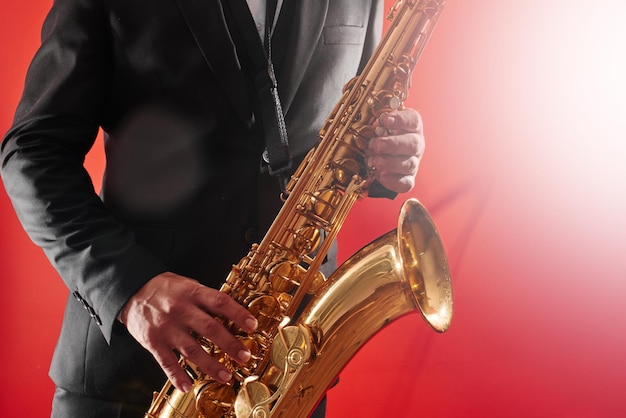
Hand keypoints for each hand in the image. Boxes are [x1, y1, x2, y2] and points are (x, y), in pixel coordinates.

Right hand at [118, 272, 257, 391]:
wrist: (132, 290)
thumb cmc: (166, 289)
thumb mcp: (188, 285)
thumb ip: (207, 299)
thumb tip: (233, 313)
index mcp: (193, 293)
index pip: (220, 302)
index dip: (238, 314)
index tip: (253, 326)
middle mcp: (181, 310)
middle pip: (210, 328)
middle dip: (230, 344)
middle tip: (244, 356)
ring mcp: (167, 327)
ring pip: (192, 349)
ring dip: (211, 365)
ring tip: (226, 376)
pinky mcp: (153, 342)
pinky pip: (167, 362)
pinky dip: (177, 376)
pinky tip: (187, 386)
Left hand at [367, 108, 424, 192]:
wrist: (379, 156)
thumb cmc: (379, 136)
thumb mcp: (377, 125)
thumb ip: (374, 120)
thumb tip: (361, 110)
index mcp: (411, 126)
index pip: (412, 120)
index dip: (400, 120)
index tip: (385, 120)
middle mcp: (415, 144)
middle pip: (412, 144)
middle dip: (393, 144)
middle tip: (376, 145)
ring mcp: (413, 162)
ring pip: (409, 164)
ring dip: (390, 163)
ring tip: (374, 161)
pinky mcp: (408, 179)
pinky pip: (406, 183)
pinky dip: (393, 181)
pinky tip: (381, 176)